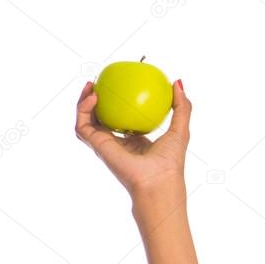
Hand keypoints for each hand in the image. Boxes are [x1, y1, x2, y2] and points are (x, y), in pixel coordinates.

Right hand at [74, 78, 191, 197]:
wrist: (158, 181)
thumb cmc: (171, 161)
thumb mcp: (180, 129)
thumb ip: (182, 107)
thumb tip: (177, 82)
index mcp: (135, 141)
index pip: (122, 119)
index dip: (117, 103)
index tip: (120, 86)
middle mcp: (117, 143)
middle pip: (100, 118)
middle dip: (95, 101)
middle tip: (99, 83)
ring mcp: (106, 146)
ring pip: (86, 121)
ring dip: (83, 103)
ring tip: (90, 86)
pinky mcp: (98, 147)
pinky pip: (83, 126)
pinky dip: (83, 110)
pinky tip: (93, 97)